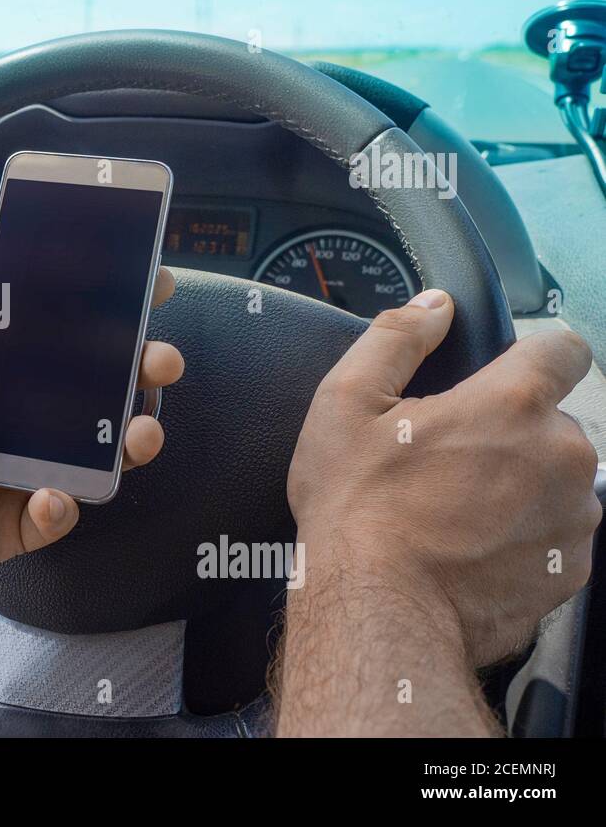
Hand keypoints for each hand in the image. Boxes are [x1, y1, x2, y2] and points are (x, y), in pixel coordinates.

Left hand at [0, 223, 182, 612]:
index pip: (43, 348)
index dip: (91, 324)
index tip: (141, 294)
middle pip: (76, 402)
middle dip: (128, 379)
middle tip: (161, 361)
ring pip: (76, 461)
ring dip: (119, 445)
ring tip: (143, 430)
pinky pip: (44, 520)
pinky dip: (60, 507)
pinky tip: (54, 493)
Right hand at [286, 289, 600, 665]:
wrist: (378, 611)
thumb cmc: (356, 507)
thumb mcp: (344, 403)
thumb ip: (396, 337)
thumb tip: (434, 306)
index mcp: (513, 404)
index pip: (564, 349)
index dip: (531, 357)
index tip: (498, 380)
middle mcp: (563, 455)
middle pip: (553, 423)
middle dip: (510, 435)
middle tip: (446, 463)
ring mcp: (573, 519)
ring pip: (557, 482)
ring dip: (519, 487)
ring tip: (453, 513)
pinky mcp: (569, 571)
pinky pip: (553, 537)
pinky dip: (520, 539)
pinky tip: (467, 551)